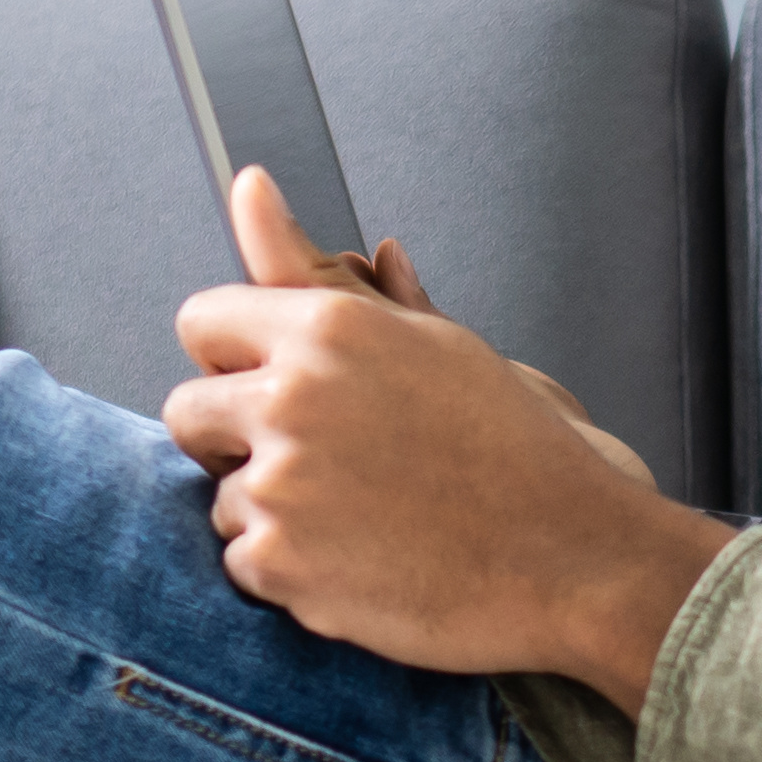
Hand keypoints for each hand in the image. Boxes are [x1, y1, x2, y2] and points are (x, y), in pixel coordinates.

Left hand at [167, 166, 735, 699]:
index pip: (203, 321)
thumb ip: (320, 276)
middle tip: (319, 462)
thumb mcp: (427, 342)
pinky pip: (241, 562)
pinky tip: (361, 562)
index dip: (238, 360)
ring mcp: (281, 484)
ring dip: (272, 511)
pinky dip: (292, 573)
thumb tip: (249, 188)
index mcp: (327, 329)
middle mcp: (292, 398)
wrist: (573, 558)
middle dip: (234, 436)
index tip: (272, 386)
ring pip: (220, 494)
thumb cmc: (515, 448)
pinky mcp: (281, 565)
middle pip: (187, 410)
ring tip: (363, 518)